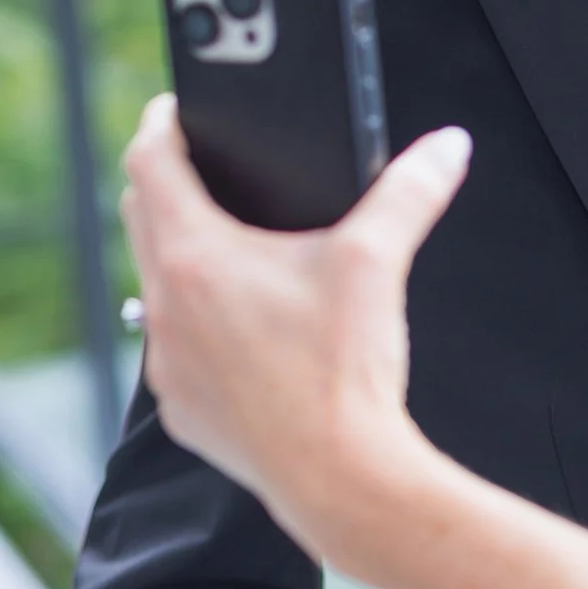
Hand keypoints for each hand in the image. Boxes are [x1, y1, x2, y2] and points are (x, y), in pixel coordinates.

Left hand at [120, 93, 471, 551]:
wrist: (339, 480)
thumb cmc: (344, 374)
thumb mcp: (377, 262)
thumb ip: (411, 190)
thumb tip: (446, 146)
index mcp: (197, 257)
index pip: (149, 162)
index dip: (161, 123)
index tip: (176, 109)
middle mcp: (165, 307)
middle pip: (141, 217)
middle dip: (169, 184)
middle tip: (205, 166)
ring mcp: (166, 363)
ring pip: (157, 285)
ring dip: (183, 257)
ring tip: (234, 247)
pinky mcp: (182, 408)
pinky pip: (175, 347)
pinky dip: (200, 322)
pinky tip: (250, 328)